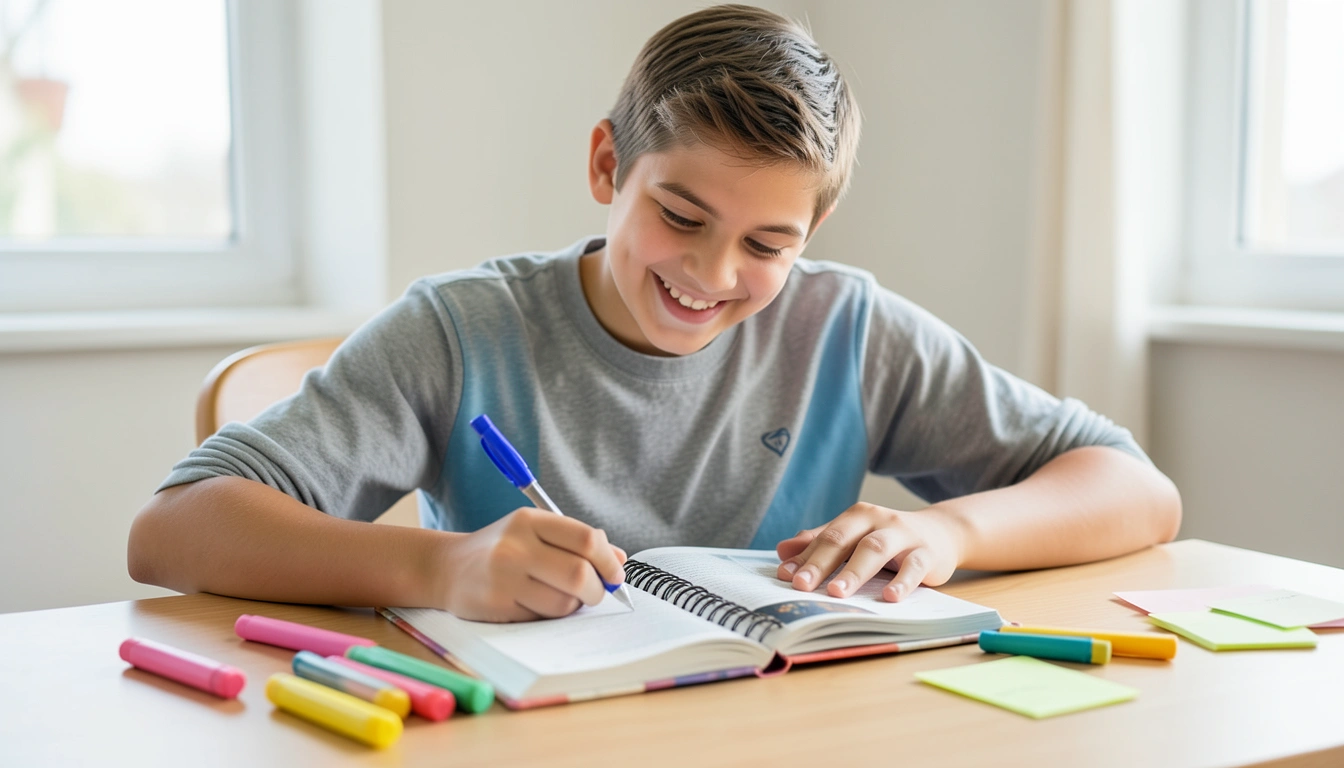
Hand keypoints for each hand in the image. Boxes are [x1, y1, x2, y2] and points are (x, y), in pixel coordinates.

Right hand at [435, 508, 626, 621]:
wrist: (447, 568)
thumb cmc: (502, 550)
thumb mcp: (534, 533)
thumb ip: (577, 542)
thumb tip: (620, 559)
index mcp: (530, 520)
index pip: (586, 540)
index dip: (609, 561)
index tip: (615, 574)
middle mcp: (516, 546)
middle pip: (580, 574)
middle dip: (598, 589)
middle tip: (597, 593)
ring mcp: (504, 577)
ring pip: (564, 602)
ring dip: (573, 605)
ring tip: (560, 596)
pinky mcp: (497, 605)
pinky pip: (543, 617)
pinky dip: (550, 615)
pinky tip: (536, 604)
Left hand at [774, 502, 963, 601]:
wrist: (942, 532)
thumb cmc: (890, 538)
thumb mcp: (855, 537)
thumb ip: (820, 542)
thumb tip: (782, 551)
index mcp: (856, 516)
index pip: (825, 537)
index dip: (804, 557)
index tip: (784, 577)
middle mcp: (878, 520)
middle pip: (844, 540)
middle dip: (821, 564)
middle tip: (801, 586)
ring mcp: (903, 535)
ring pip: (875, 549)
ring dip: (854, 572)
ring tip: (836, 593)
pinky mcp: (927, 553)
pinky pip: (914, 566)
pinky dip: (901, 582)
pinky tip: (889, 597)